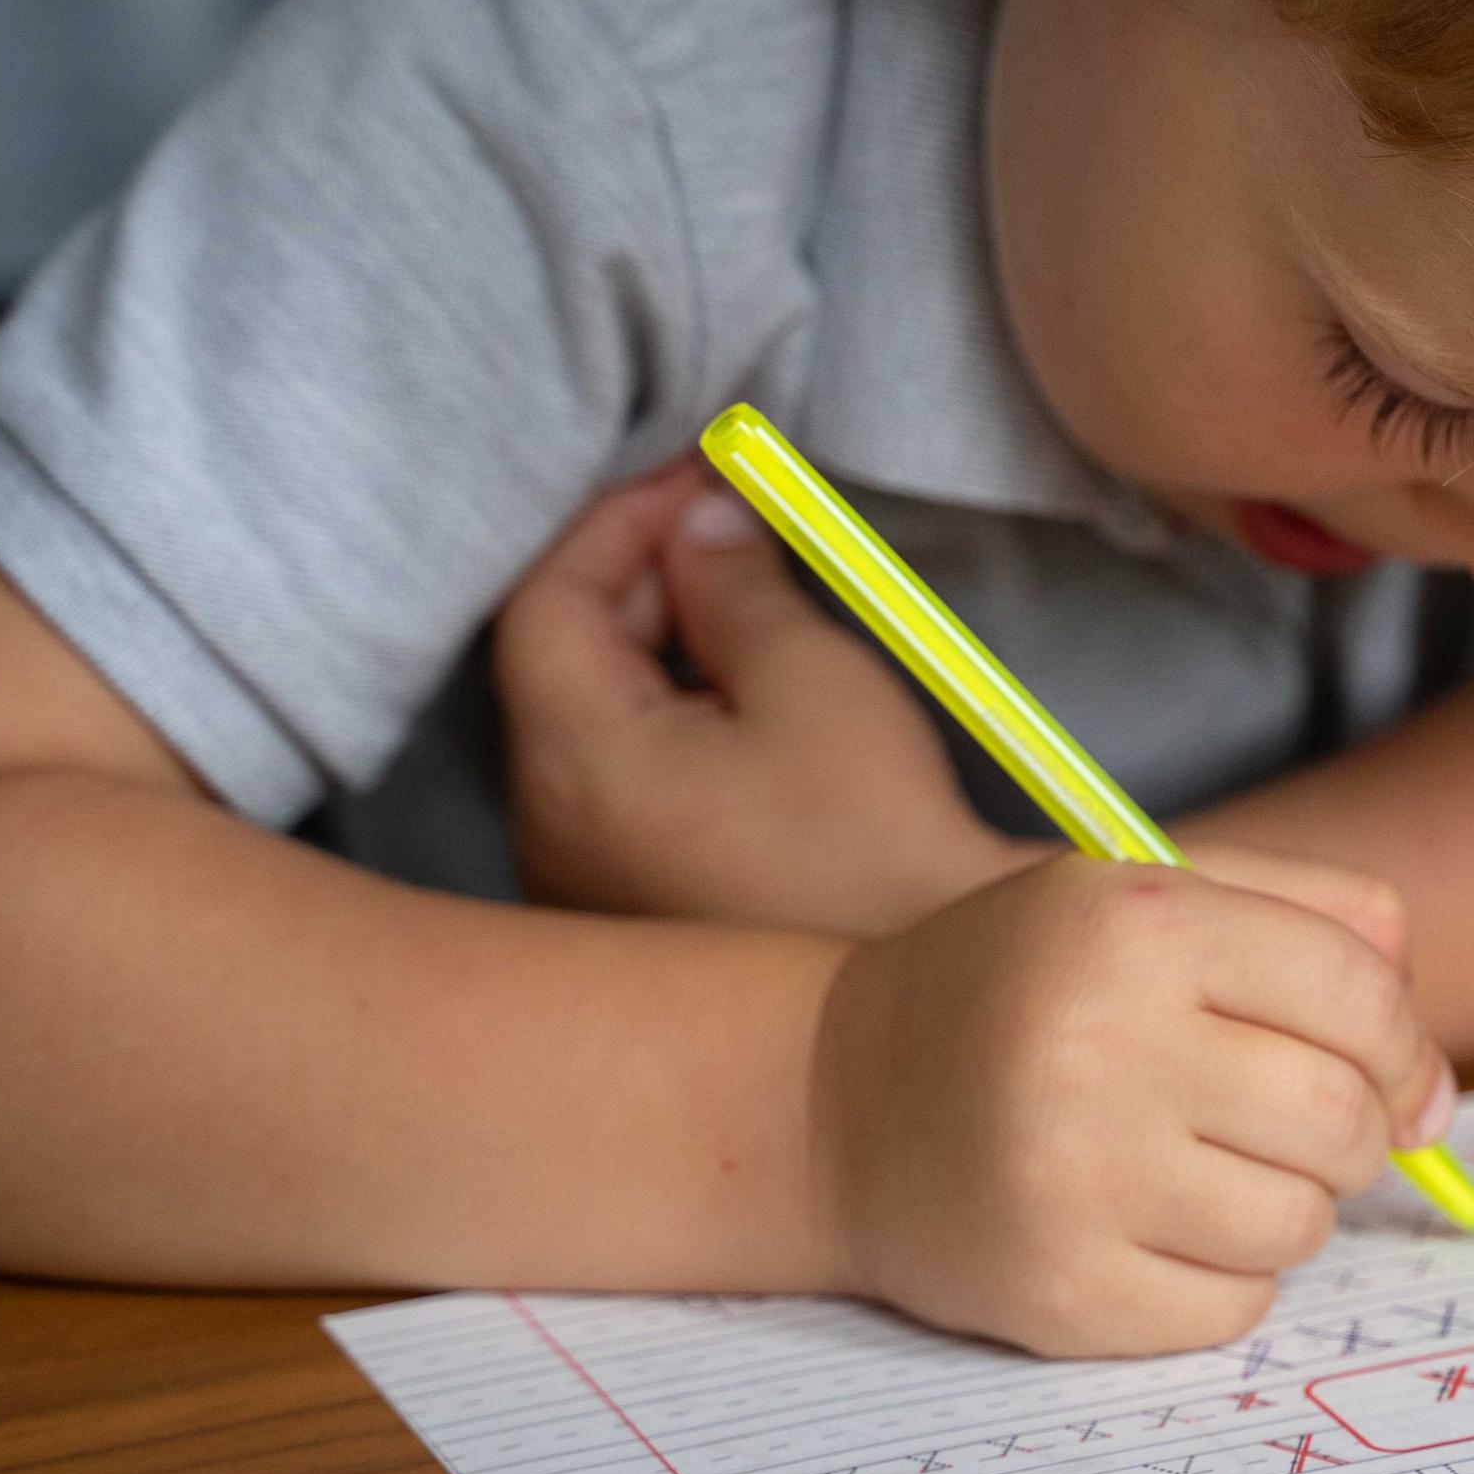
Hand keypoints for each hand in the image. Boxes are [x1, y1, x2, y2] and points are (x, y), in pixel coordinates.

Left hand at [496, 466, 1033, 931]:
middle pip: (558, 662)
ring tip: (749, 612)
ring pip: (587, 725)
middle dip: (640, 581)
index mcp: (581, 765)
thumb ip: (738, 586)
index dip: (617, 522)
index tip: (698, 477)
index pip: (546, 602)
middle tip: (734, 531)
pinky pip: (615, 787)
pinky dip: (663, 723)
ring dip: (654, 653)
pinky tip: (741, 706)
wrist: (926, 997)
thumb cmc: (878, 849)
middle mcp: (549, 829)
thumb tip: (701, 520)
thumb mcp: (816, 684)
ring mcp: (578, 882)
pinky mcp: (625, 913)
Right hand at [809, 847, 1454, 1354]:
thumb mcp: (1152, 897)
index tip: (1399, 1079)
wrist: (835, 1103)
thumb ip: (1319, 924)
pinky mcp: (1056, 1294)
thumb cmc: (1030, 992)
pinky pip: (1233, 1311)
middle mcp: (1101, 1048)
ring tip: (1207, 1172)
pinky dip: (1223, 1280)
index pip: (1360, 994)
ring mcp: (1072, 1182)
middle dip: (1353, 1134)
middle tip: (1295, 1126)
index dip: (1408, 1048)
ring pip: (1300, 1225)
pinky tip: (1155, 1231)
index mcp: (1136, 928)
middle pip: (1343, 1120)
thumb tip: (1432, 1080)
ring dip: (1285, 1208)